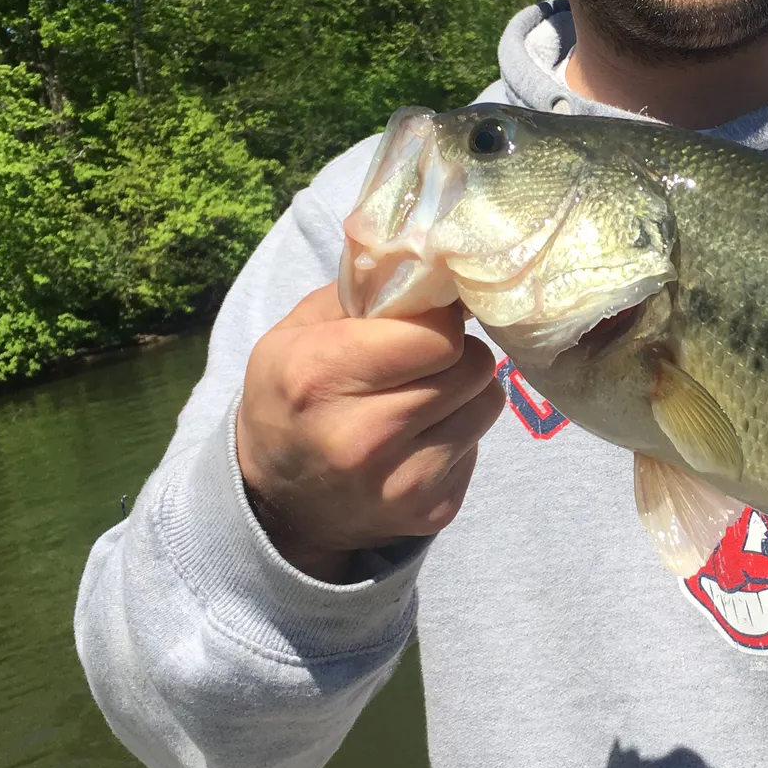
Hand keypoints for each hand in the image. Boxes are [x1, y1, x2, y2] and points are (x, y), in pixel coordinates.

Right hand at [235, 283, 505, 582]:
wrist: (279, 505)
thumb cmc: (289, 399)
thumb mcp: (295, 333)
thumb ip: (363, 290)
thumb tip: (432, 256)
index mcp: (321, 376)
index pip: (438, 335)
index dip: (439, 319)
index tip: (426, 319)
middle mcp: (363, 437)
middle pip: (472, 365)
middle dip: (457, 352)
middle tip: (427, 356)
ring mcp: (402, 483)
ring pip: (488, 403)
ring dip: (465, 390)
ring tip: (425, 393)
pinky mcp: (434, 511)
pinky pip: (479, 445)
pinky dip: (459, 432)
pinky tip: (419, 436)